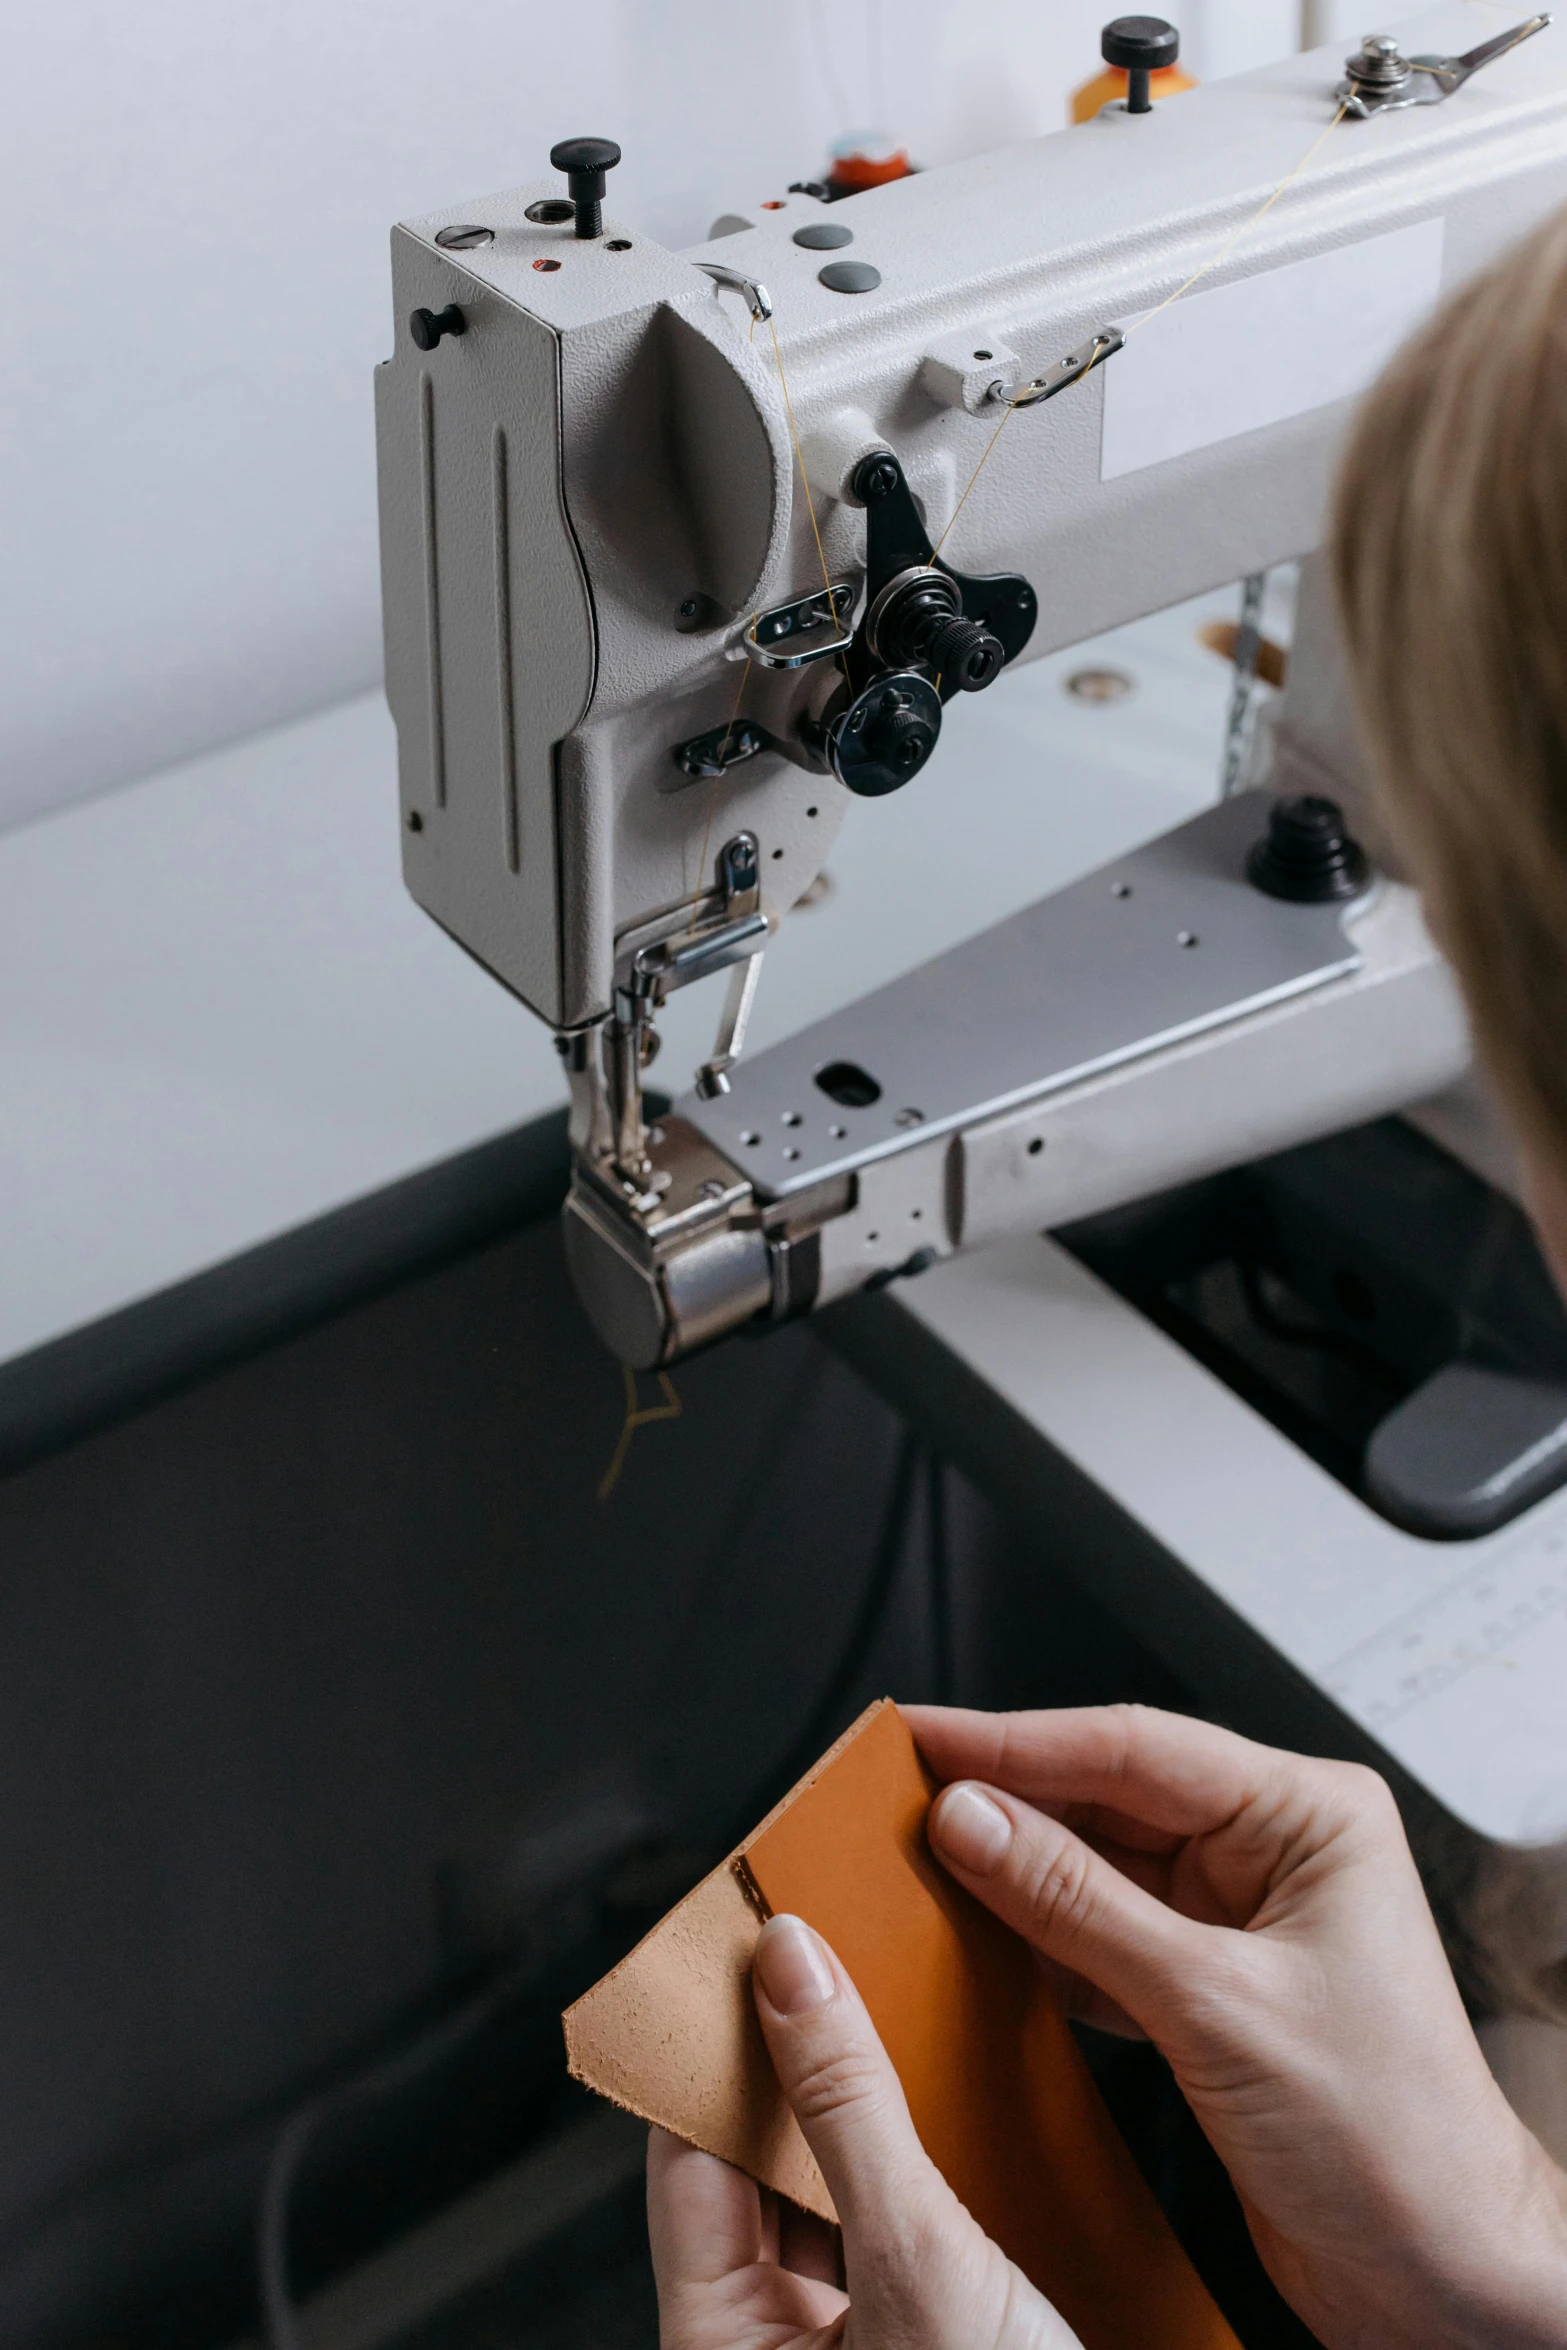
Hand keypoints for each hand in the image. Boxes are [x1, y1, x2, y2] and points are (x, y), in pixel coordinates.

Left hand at [647, 1911, 1080, 2349]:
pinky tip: (945, 2082)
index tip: (740, 1935)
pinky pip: (892, 2219)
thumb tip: (788, 1968)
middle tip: (823, 1940)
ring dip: (859, 2098)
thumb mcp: (919, 2262)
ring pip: (830, 2185)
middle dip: (791, 2055)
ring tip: (885, 1994)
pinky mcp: (920, 2336)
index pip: (685, 2153)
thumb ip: (847, 2107)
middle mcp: (767, 2349)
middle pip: (757, 2162)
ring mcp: (847, 2345)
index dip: (710, 2038)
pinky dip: (914, 2151)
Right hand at [906, 1702, 1566, 2349]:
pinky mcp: (1212, 1990)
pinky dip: (1042, 1940)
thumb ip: (1079, 1905)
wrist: (1440, 2276)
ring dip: (1016, 1871)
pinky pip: (1104, 1937)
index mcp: (1308, 1817)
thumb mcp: (1213, 2004)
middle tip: (900, 1792)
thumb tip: (975, 1821)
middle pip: (1111, 1799)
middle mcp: (1277, 1854)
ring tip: (920, 1856)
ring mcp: (1243, 1922)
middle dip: (1007, 1800)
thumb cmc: (1393, 2139)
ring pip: (1100, 1869)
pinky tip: (981, 1936)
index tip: (926, 1736)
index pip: (1136, 1747)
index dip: (1016, 1740)